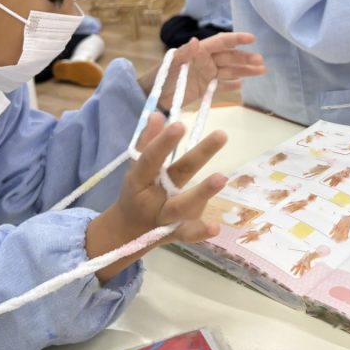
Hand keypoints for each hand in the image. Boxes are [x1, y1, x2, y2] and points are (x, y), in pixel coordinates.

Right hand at [87, 113, 227, 281]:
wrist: (126, 234)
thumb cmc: (138, 192)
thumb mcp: (137, 168)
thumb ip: (147, 142)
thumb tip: (158, 115)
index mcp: (139, 179)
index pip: (151, 158)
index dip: (163, 142)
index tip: (180, 124)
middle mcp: (152, 198)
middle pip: (176, 176)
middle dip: (198, 156)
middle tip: (221, 135)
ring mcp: (164, 218)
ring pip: (181, 207)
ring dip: (202, 193)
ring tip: (222, 177)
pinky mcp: (176, 233)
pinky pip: (187, 234)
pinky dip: (200, 231)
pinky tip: (217, 227)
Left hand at [138, 33, 265, 109]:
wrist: (151, 97)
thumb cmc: (160, 77)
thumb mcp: (171, 64)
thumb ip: (185, 52)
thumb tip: (197, 40)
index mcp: (199, 51)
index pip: (221, 42)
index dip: (236, 39)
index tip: (252, 38)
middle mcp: (206, 61)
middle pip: (230, 57)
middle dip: (246, 59)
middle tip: (261, 62)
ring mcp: (207, 75)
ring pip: (230, 71)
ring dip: (245, 71)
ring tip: (261, 71)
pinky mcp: (205, 88)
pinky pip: (222, 86)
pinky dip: (232, 85)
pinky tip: (242, 85)